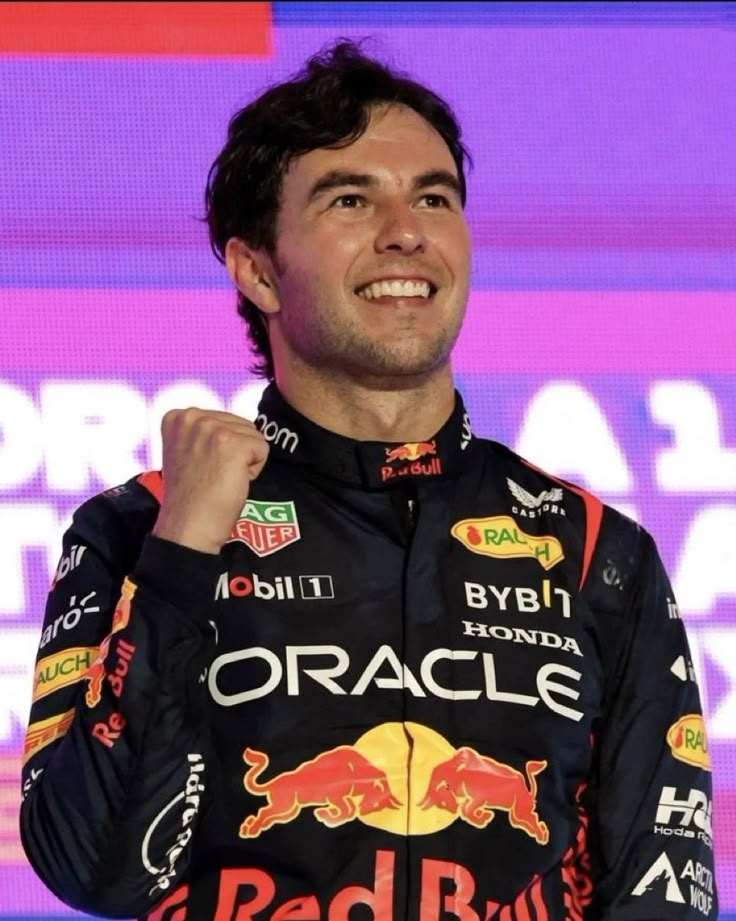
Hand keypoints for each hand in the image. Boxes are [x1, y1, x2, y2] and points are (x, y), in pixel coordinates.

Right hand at [152, 408, 268, 553]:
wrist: (188, 527)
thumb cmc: (190, 496)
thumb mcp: (186, 452)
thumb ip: (203, 433)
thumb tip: (235, 425)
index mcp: (178, 417)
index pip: (222, 420)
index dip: (219, 448)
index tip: (201, 467)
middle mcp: (192, 417)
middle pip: (240, 425)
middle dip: (234, 453)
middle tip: (212, 476)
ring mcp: (213, 428)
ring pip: (253, 436)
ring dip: (244, 461)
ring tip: (220, 479)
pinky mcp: (234, 443)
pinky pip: (262, 449)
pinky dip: (254, 470)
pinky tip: (232, 483)